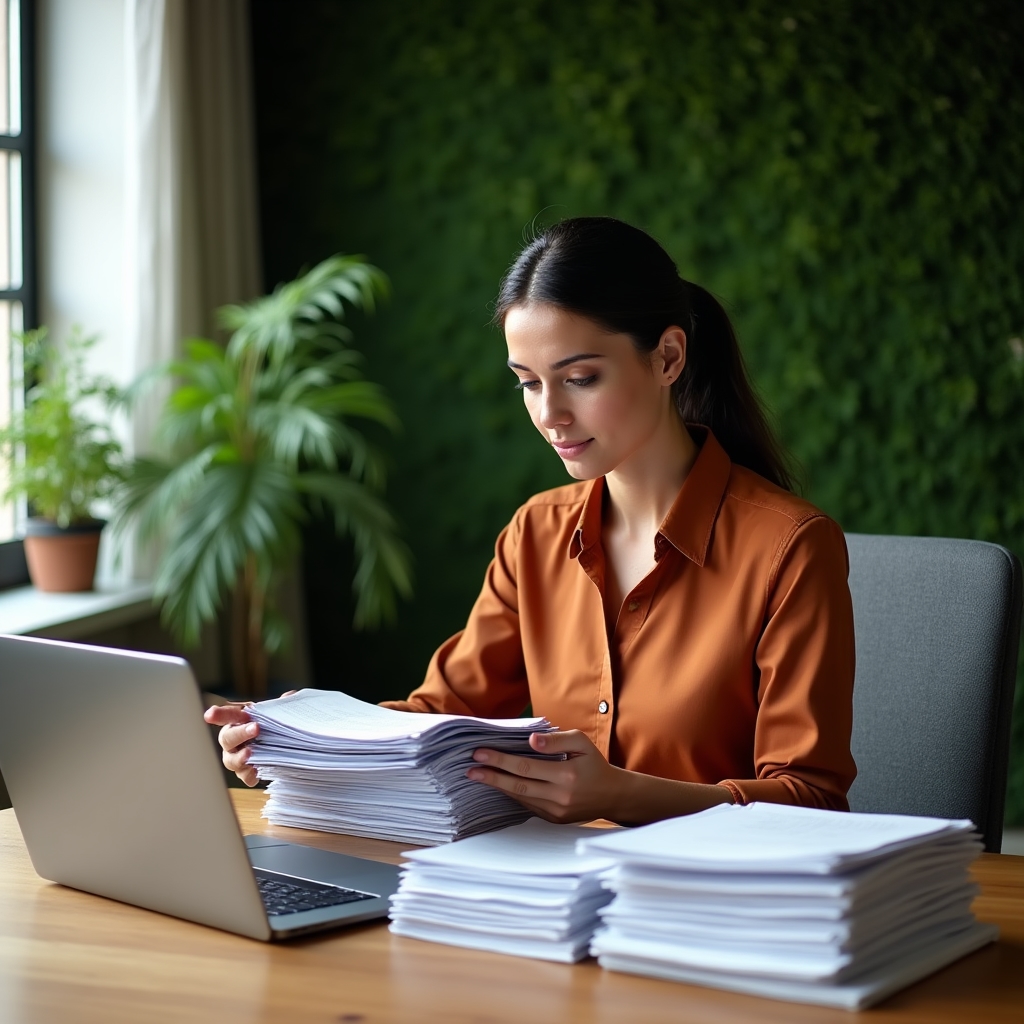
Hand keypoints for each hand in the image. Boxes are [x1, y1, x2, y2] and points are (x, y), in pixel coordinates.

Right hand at [204, 691, 296, 786]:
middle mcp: (233, 739)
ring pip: (230, 760)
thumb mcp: (278, 711)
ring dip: (240, 757)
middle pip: (227, 738)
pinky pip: (244, 776)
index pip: (227, 715)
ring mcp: (236, 757)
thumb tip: (288, 697)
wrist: (282, 745)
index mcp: (239, 720)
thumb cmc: (272, 724)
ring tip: (250, 753)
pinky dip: (249, 775)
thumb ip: (281, 704)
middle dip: (239, 733)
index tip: (210, 715)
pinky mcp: (246, 772)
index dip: (219, 714)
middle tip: (255, 728)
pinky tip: (256, 772)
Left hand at [467, 730, 624, 823]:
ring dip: (498, 786)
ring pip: (520, 798)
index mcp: (567, 774)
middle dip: (491, 776)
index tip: (480, 753)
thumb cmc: (594, 764)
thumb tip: (531, 740)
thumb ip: (556, 740)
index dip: (501, 760)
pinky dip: (512, 794)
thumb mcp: (581, 743)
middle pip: (518, 786)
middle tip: (470, 768)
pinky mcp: (553, 820)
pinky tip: (500, 785)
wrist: (612, 795)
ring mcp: (556, 811)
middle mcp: (560, 796)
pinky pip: (528, 805)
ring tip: (479, 775)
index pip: (526, 766)